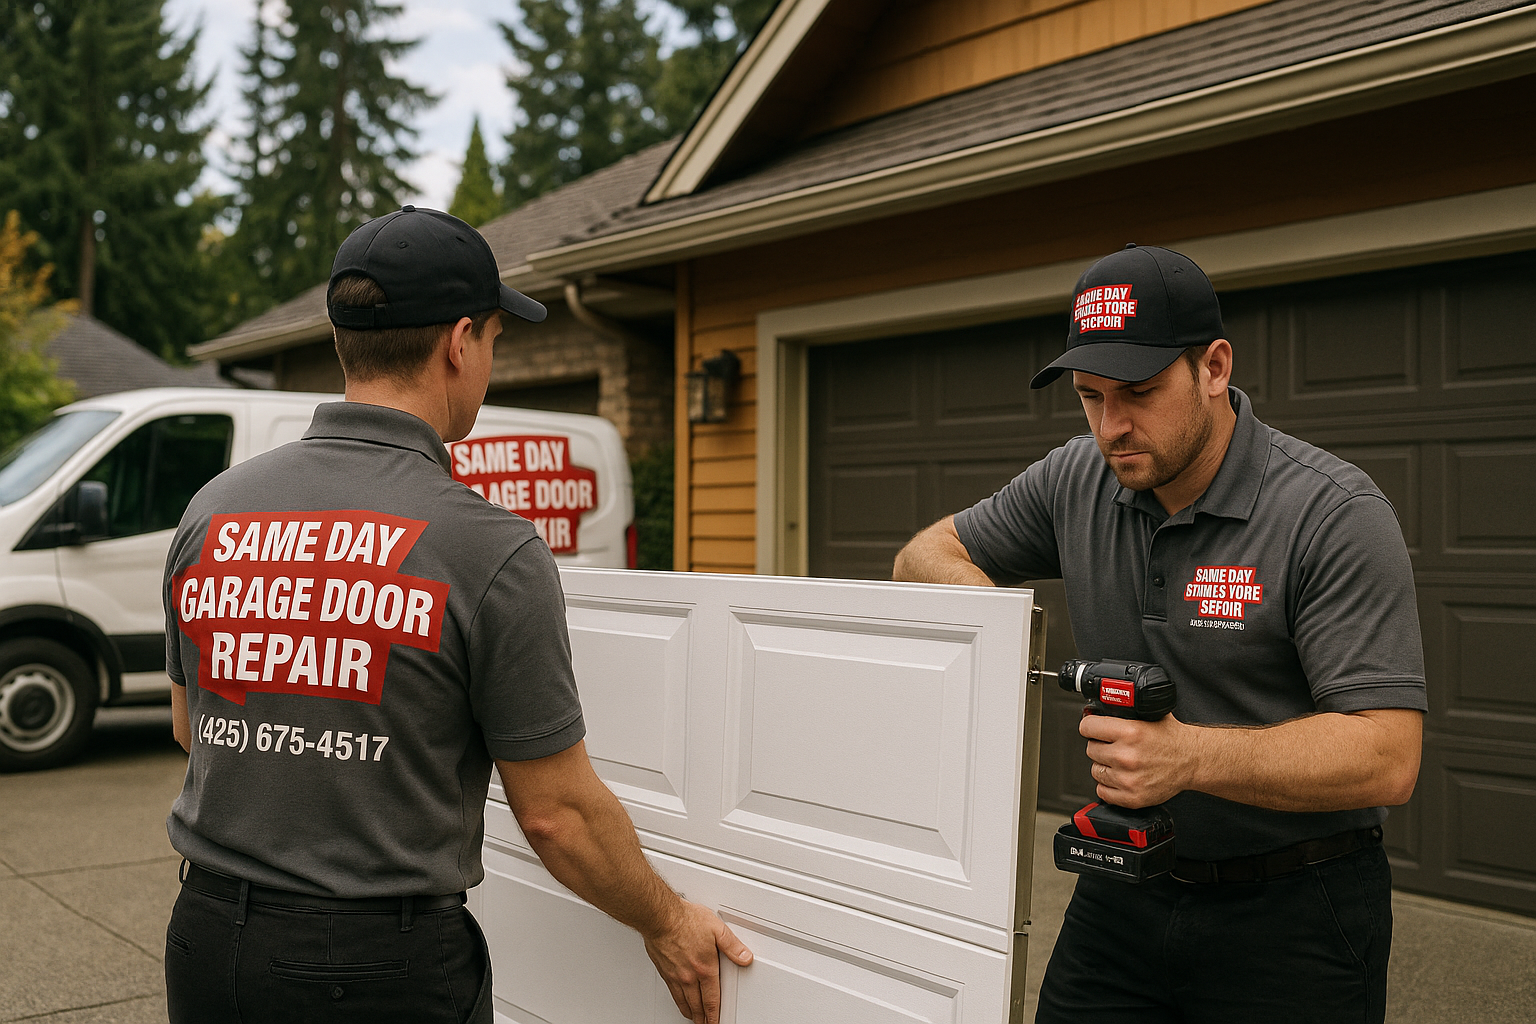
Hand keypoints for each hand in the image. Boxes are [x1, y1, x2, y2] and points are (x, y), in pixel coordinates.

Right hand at [644, 899, 752, 1023]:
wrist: (660, 917)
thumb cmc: (685, 920)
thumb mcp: (717, 929)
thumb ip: (732, 946)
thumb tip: (745, 957)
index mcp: (705, 968)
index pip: (712, 999)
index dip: (714, 1015)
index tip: (716, 1022)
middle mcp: (689, 976)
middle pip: (697, 1005)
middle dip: (703, 1018)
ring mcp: (675, 975)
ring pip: (684, 1002)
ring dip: (691, 1013)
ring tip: (694, 1018)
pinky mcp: (664, 971)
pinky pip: (672, 993)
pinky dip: (678, 1002)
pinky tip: (680, 1001)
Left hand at [1080, 714, 1195, 806]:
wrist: (1193, 760)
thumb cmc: (1172, 739)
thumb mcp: (1148, 715)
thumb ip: (1122, 713)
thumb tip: (1095, 711)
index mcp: (1130, 732)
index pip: (1088, 727)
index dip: (1090, 726)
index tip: (1093, 729)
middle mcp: (1127, 756)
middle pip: (1090, 749)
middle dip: (1100, 746)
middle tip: (1115, 746)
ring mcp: (1128, 779)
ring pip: (1095, 771)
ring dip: (1105, 766)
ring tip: (1122, 762)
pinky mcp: (1132, 797)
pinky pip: (1102, 791)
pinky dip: (1109, 786)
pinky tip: (1122, 777)